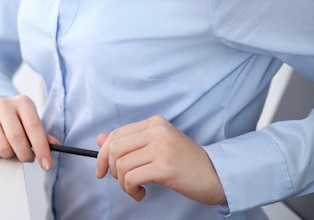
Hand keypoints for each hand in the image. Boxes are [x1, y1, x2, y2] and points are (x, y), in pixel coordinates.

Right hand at [0, 94, 58, 167]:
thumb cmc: (12, 117)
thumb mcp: (28, 118)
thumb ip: (40, 132)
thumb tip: (54, 144)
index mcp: (22, 102)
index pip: (34, 126)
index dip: (42, 147)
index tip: (47, 164)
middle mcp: (3, 104)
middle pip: (16, 139)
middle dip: (25, 155)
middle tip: (28, 158)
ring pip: (1, 148)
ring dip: (9, 155)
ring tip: (10, 148)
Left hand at [96, 115, 225, 205]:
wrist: (215, 174)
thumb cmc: (185, 163)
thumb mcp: (157, 146)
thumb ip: (130, 142)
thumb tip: (100, 139)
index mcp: (154, 123)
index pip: (117, 134)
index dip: (103, 154)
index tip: (101, 170)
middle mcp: (156, 130)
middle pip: (115, 148)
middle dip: (110, 169)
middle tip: (122, 181)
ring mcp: (161, 147)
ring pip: (121, 165)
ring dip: (123, 183)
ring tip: (135, 188)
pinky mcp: (165, 166)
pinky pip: (132, 177)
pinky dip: (131, 189)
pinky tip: (141, 193)